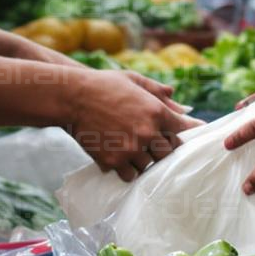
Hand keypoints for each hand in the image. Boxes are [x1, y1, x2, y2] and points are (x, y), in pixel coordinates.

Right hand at [70, 67, 190, 179]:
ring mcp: (131, 149)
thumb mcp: (133, 79)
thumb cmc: (103, 85)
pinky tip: (122, 160)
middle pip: (168, 153)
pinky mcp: (114, 161)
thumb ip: (156, 89)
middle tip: (153, 145)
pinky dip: (127, 170)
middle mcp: (147, 132)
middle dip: (162, 149)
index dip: (182, 133)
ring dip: (144, 160)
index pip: (181, 130)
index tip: (182, 136)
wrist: (72, 98)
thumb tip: (174, 95)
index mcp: (156, 111)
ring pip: (149, 166)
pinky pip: (129, 175)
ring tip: (134, 151)